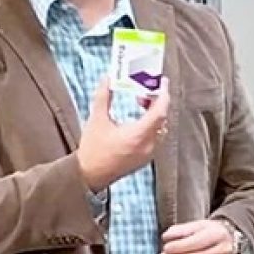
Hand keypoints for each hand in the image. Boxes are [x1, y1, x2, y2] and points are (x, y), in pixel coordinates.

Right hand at [76, 78, 168, 192]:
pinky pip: (156, 137)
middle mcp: (148, 145)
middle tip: (146, 90)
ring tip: (141, 103)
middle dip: (157, 102)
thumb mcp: (97, 119)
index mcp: (138, 135)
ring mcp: (149, 153)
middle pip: (162, 118)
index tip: (163, 82)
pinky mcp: (146, 158)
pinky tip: (139, 119)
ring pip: (161, 128)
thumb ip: (104, 97)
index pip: (160, 112)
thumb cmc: (93, 149)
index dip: (163, 94)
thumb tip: (107, 79)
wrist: (90, 174)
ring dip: (155, 113)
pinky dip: (152, 124)